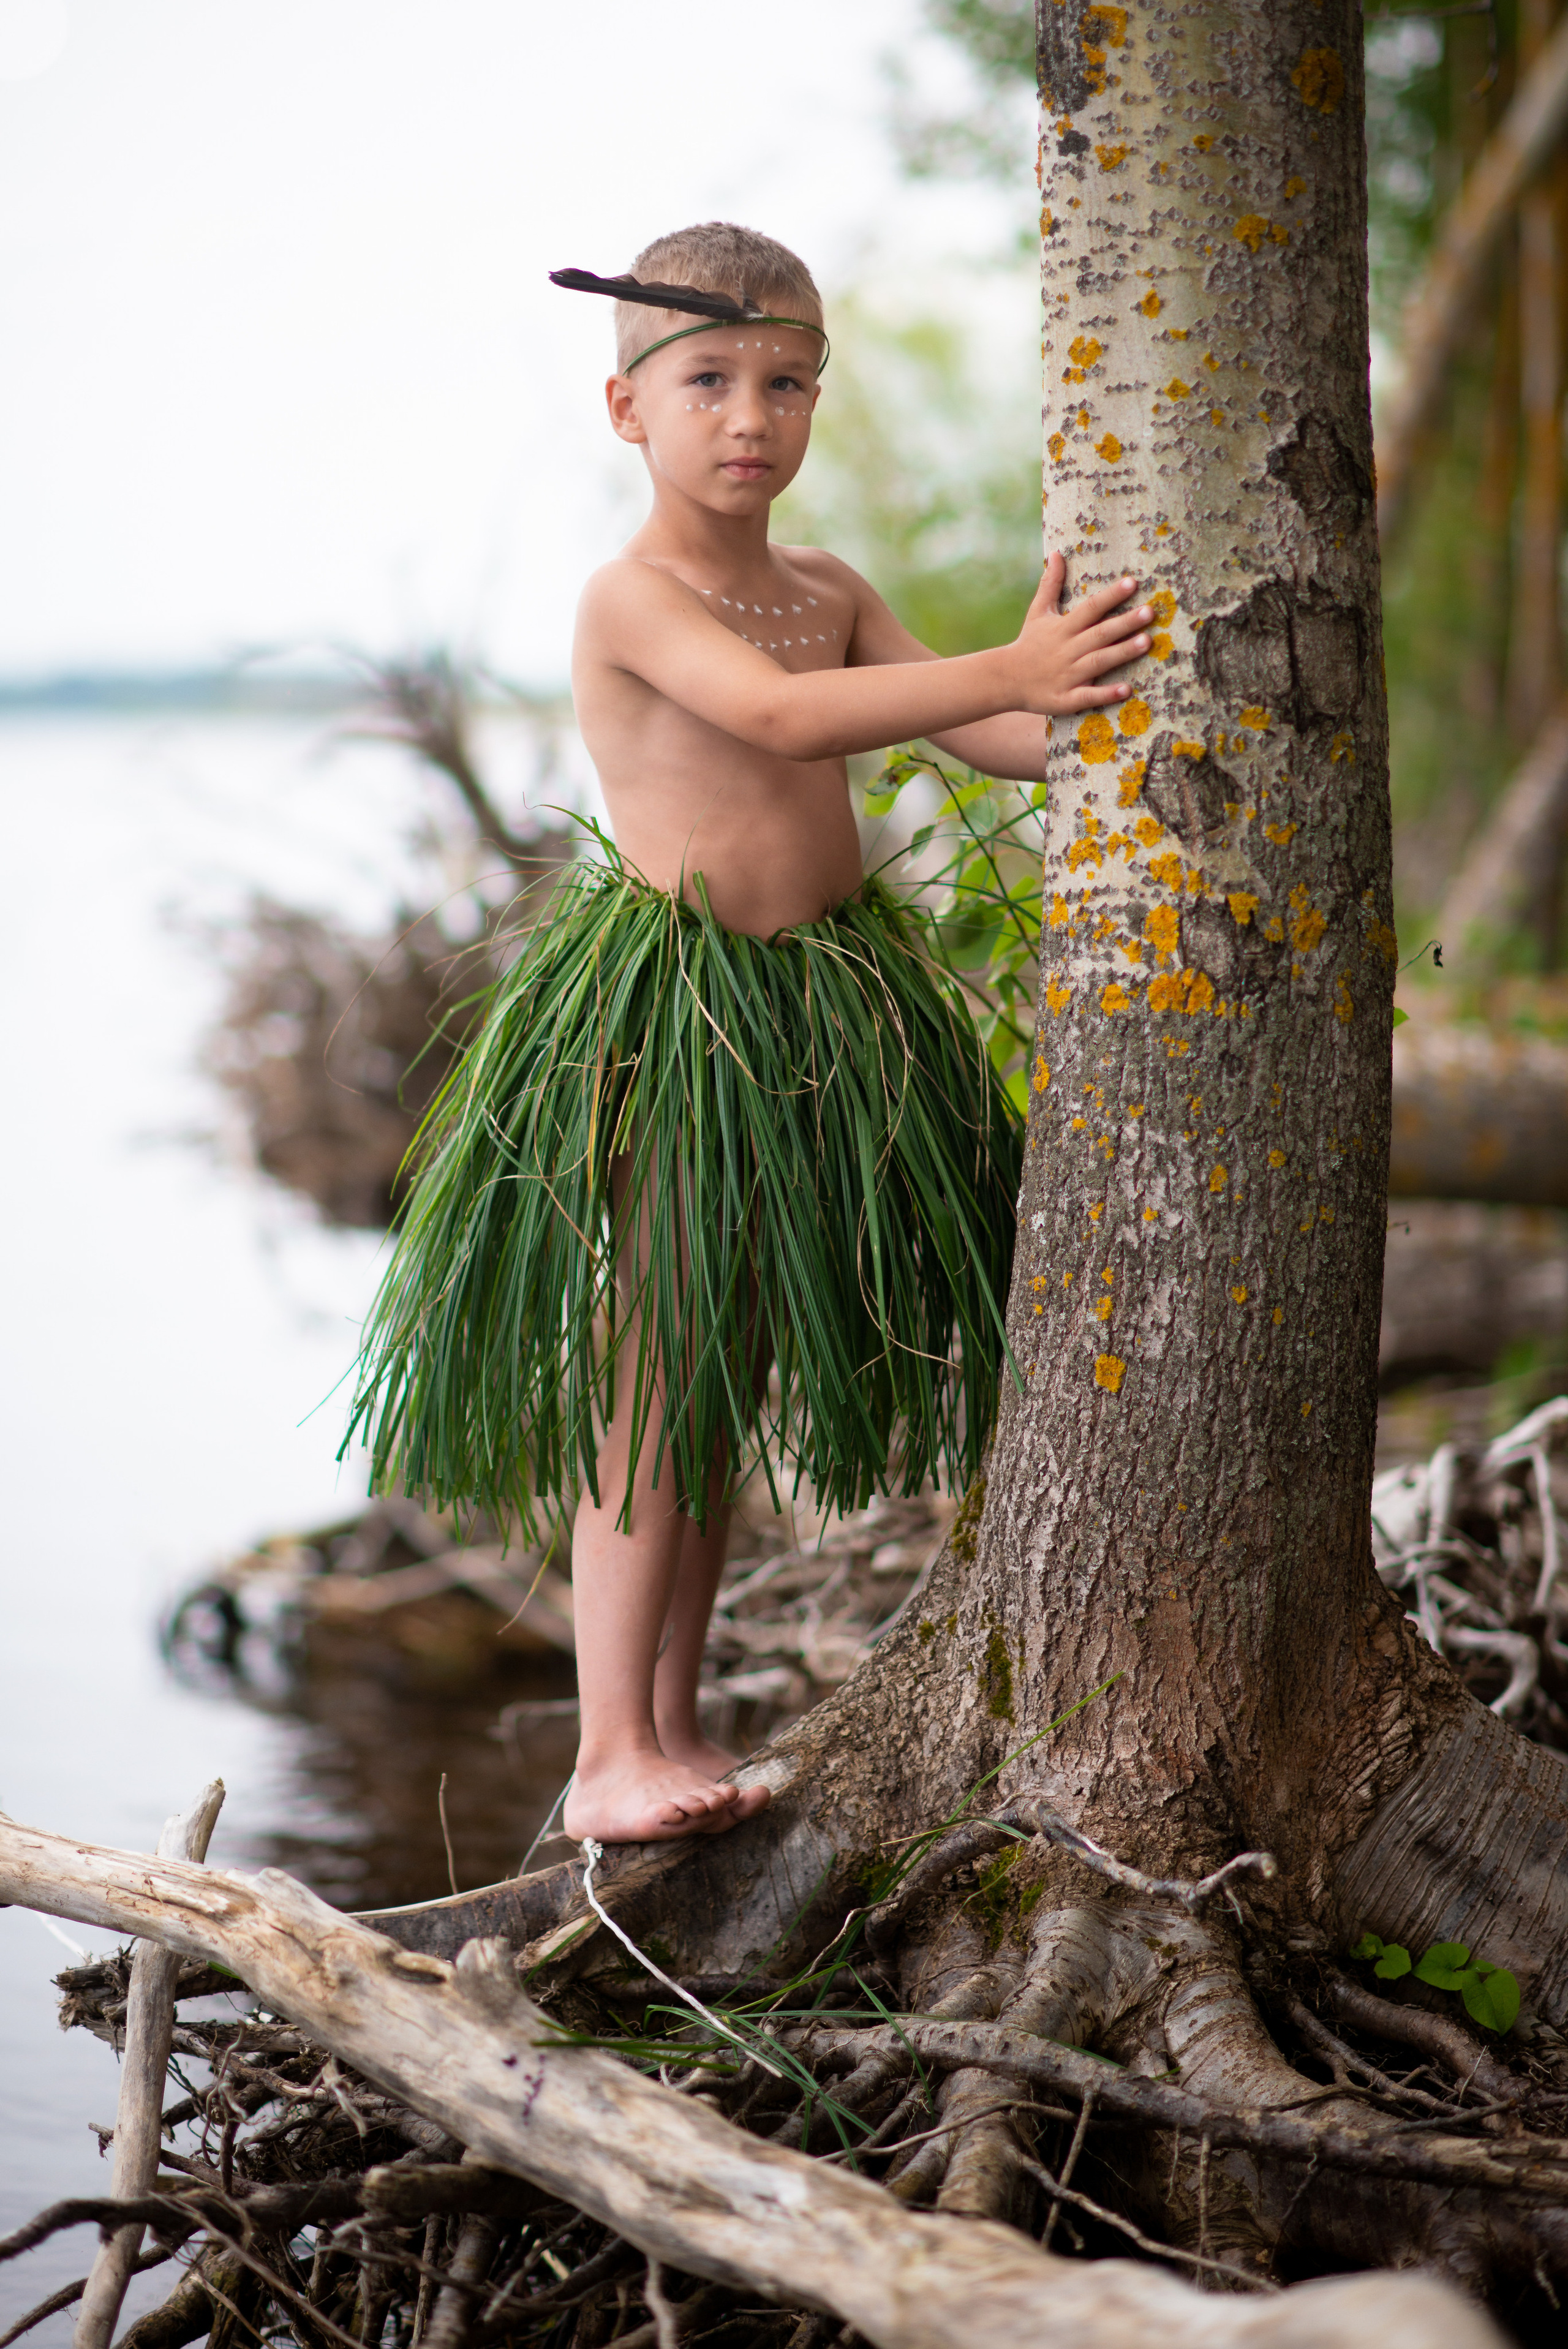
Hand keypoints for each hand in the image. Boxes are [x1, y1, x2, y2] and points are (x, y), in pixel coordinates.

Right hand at [1007, 554, 1152, 714]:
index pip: (1090, 608)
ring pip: (1098, 662)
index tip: (1132, 583)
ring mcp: (1067, 675)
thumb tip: (1056, 552)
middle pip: (1099, 633)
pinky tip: (1126, 690)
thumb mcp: (1038, 612)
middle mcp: (1067, 649)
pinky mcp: (1065, 699)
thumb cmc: (1029, 643)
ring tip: (1146, 642)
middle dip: (1125, 623)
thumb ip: (1051, 584)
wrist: (1005, 679)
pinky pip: (1088, 696)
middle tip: (1150, 612)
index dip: (1111, 596)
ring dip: (1121, 653)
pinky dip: (1105, 694)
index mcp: (1063, 628)